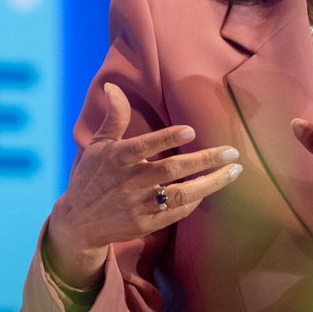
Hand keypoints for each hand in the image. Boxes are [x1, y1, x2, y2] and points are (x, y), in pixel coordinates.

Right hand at [43, 83, 243, 285]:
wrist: (79, 223)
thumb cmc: (91, 177)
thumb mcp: (97, 145)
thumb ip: (113, 117)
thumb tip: (113, 86)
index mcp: (116, 159)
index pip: (142, 147)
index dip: (165, 139)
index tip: (190, 130)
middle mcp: (128, 182)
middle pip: (170, 170)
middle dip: (204, 160)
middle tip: (231, 152)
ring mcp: (138, 205)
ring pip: (180, 194)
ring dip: (210, 183)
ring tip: (233, 171)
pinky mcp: (145, 224)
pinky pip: (176, 213)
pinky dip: (194, 201)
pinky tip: (210, 188)